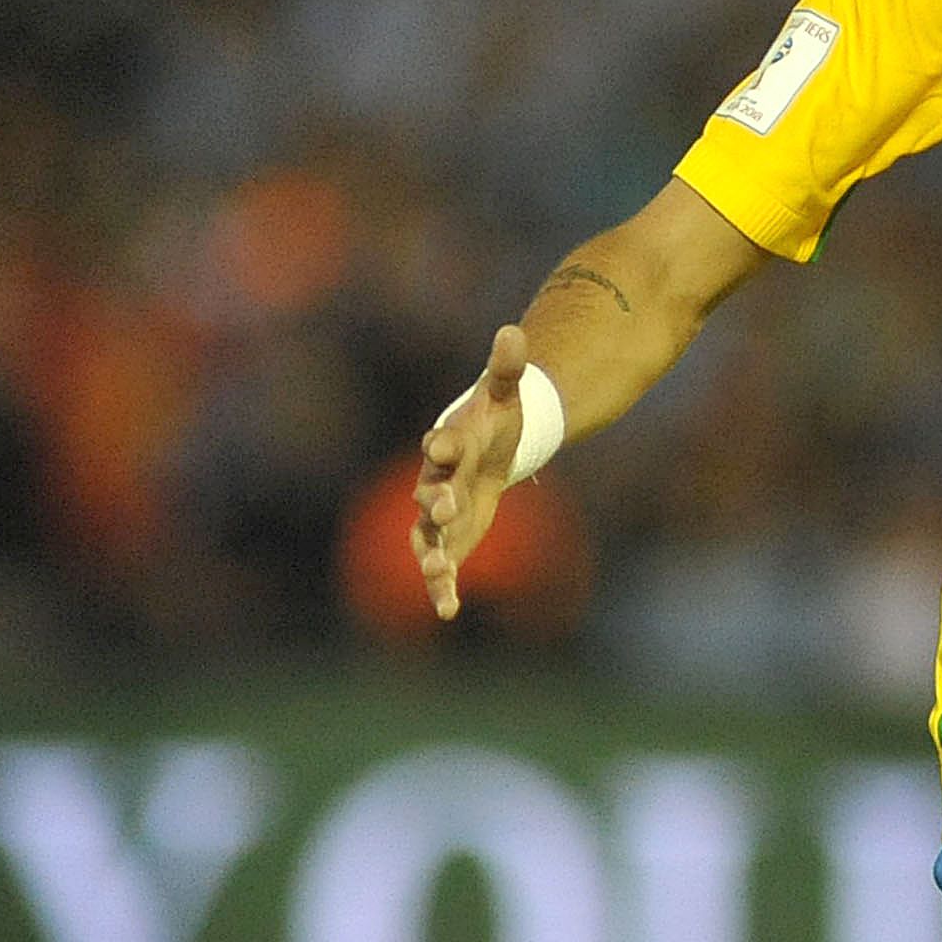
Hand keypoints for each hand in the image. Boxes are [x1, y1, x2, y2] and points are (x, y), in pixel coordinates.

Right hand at [413, 324, 530, 620]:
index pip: (442, 442)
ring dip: (431, 552)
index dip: (443, 443)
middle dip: (435, 499)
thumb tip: (515, 330)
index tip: (442, 445)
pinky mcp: (449, 538)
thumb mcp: (505, 395)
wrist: (486, 449)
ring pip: (426, 534)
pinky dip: (442, 585)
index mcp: (450, 443)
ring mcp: (438, 512)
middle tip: (442, 507)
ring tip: (438, 570)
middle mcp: (436, 479)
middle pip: (430, 491)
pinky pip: (441, 563)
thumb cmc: (494, 420)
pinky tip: (449, 610)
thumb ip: (507, 368)